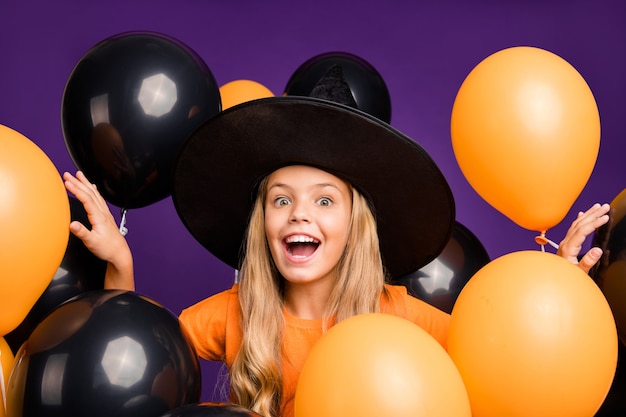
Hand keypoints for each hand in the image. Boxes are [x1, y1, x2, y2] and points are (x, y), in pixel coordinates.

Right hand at [63, 171, 134, 289]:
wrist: (119, 253)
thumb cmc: (107, 248)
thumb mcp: (92, 242)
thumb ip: (82, 233)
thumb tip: (72, 224)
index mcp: (99, 217)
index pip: (86, 199)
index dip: (76, 189)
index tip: (66, 182)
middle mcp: (103, 213)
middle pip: (90, 194)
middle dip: (78, 182)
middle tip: (67, 174)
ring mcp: (105, 213)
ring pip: (95, 194)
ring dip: (86, 184)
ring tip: (79, 174)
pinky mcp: (105, 216)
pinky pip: (99, 199)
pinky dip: (93, 191)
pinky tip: (92, 188)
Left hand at [557, 203, 609, 273]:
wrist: (553, 279)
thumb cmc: (566, 277)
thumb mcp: (579, 272)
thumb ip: (587, 262)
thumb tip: (597, 250)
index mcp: (568, 248)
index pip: (582, 230)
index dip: (594, 223)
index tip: (605, 217)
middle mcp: (565, 242)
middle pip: (580, 224)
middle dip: (593, 214)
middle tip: (605, 207)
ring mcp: (565, 242)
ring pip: (576, 224)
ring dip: (588, 214)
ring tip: (598, 207)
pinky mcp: (566, 244)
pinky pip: (573, 228)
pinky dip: (579, 219)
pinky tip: (582, 214)